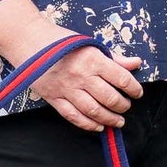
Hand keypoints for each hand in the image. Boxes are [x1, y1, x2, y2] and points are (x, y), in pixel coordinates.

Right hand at [0, 0, 141, 130]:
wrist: (29, 41)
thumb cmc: (61, 41)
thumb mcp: (89, 44)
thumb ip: (113, 57)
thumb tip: (136, 63)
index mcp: (92, 59)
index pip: (120, 78)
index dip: (133, 88)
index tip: (137, 92)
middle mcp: (80, 75)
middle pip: (109, 97)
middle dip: (122, 105)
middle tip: (127, 106)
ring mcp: (66, 89)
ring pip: (93, 110)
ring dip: (109, 118)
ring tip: (118, 120)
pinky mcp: (54, 98)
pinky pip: (74, 116)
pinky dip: (88, 124)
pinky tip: (98, 126)